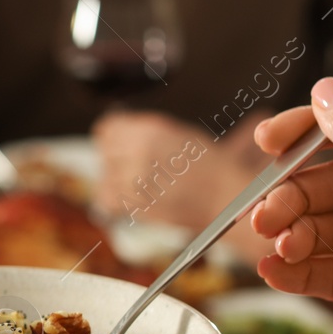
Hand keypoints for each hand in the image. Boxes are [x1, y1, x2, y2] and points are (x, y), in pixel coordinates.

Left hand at [93, 112, 259, 225]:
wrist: (226, 198)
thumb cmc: (209, 164)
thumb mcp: (177, 133)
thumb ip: (144, 131)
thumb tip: (121, 132)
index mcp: (149, 130)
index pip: (108, 128)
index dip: (112, 134)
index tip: (117, 140)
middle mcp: (138, 152)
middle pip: (105, 151)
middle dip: (115, 154)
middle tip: (133, 161)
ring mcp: (135, 180)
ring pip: (105, 174)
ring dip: (115, 175)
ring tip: (137, 178)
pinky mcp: (137, 205)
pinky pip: (107, 198)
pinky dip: (114, 197)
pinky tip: (130, 194)